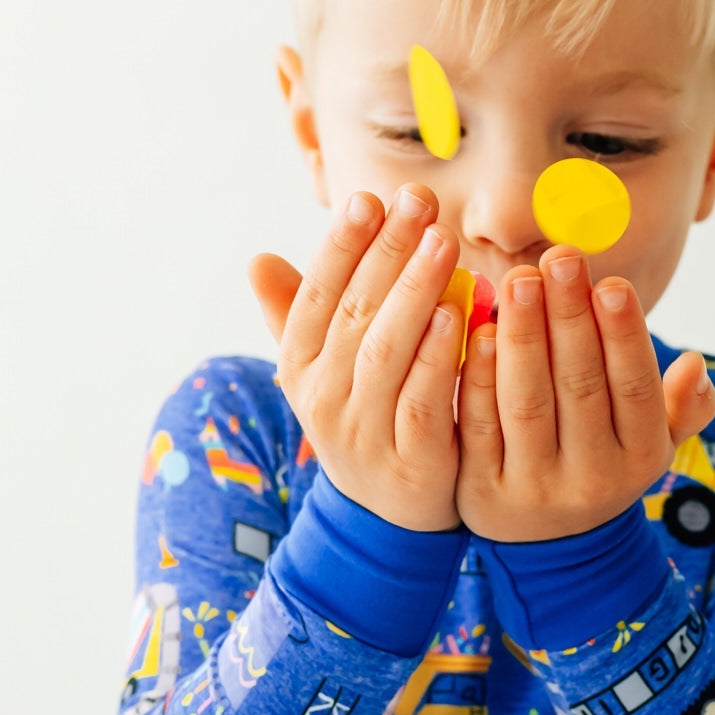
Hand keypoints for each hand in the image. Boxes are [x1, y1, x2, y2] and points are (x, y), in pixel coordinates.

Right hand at [248, 182, 466, 532]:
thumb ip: (298, 315)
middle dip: (387, 251)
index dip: (340, 246)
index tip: (367, 197)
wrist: (388, 517)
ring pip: (385, 352)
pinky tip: (457, 314)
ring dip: (413, 292)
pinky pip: (422, 400)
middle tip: (420, 201)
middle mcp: (323, 398)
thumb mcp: (325, 371)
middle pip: (354, 313)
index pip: (317, 296)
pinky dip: (437, 356)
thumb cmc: (365, 417)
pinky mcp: (410, 460)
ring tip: (442, 242)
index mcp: (301, 367)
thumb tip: (257, 260)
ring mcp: (364, 432)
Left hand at [455, 244, 714, 542]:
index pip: (635, 388)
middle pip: (580, 386)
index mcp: (641, 456)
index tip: (611, 282)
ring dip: (523, 336)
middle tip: (559, 258)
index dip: (624, 335)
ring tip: (520, 279)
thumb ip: (681, 407)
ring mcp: (534, 487)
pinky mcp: (480, 490)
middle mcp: (592, 477)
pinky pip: (479, 424)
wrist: (551, 548)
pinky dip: (477, 376)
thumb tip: (695, 365)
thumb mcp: (652, 444)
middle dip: (569, 318)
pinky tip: (480, 330)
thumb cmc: (603, 463)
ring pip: (528, 402)